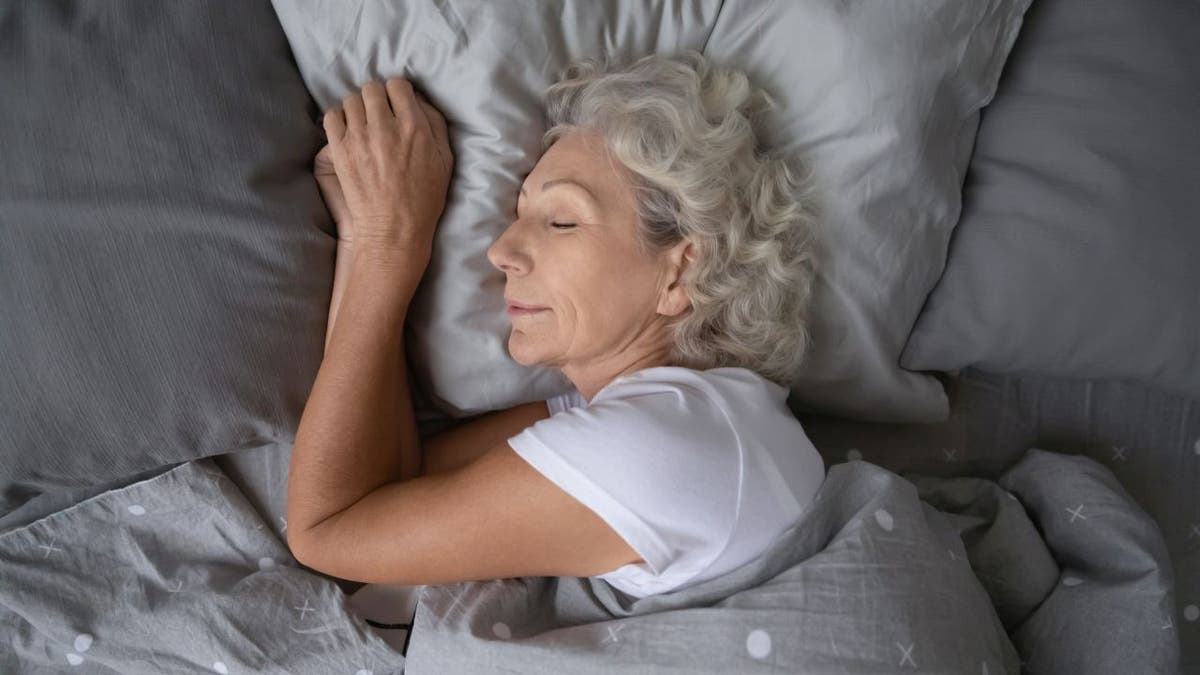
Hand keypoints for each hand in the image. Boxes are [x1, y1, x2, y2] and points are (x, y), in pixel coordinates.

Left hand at [322, 78, 452, 256]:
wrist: (393, 230)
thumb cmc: (424, 199)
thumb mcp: (445, 160)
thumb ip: (435, 124)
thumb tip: (418, 99)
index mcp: (414, 127)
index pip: (398, 85)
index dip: (398, 92)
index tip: (397, 103)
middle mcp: (385, 127)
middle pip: (372, 88)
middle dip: (376, 97)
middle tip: (379, 113)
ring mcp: (359, 138)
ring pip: (351, 100)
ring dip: (357, 108)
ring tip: (363, 123)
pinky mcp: (339, 151)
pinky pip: (332, 116)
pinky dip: (338, 118)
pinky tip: (347, 131)